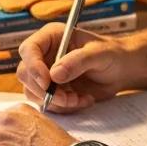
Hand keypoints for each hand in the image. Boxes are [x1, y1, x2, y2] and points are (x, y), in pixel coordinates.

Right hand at [17, 24, 132, 112]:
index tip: (47, 82)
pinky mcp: (53, 91)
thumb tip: (54, 74)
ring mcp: (46, 74)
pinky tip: (83, 100)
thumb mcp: (99, 54)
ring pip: (34, 92)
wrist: (121, 71)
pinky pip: (48, 104)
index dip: (33, 67)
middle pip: (25, 74)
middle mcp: (44, 55)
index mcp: (51, 38)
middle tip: (67, 98)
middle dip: (44, 90)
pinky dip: (65, 107)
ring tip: (79, 99)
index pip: (28, 50)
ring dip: (56, 101)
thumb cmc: (112, 54)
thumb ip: (77, 62)